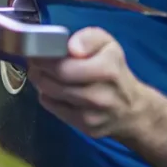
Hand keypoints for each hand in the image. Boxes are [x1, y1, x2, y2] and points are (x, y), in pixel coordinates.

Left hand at [26, 27, 166, 166]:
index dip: (43, 59)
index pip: (62, 67)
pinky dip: (48, 97)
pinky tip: (53, 89)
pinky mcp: (86, 128)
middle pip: (53, 82)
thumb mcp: (108, 45)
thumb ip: (89, 38)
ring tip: (42, 73)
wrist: (132, 110)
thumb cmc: (115, 71)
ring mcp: (92, 115)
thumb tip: (71, 47)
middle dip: (38, 70)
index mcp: (107, 70)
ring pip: (50, 95)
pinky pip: (54, 109)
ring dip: (40, 82)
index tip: (36, 52)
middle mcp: (100, 95)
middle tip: (34, 62)